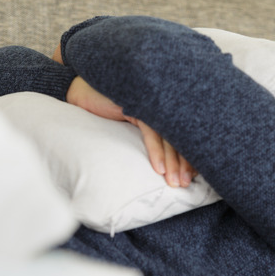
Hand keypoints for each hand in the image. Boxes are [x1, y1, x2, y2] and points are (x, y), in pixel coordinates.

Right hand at [58, 47, 197, 186]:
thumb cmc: (106, 109)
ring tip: (175, 182)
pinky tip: (159, 169)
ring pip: (169, 136)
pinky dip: (156, 151)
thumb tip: (163, 163)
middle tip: (186, 184)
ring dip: (172, 162)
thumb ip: (149, 135)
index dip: (189, 155)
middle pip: (179, 136)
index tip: (193, 176)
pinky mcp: (138, 105)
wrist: (81, 91)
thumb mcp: (130, 125)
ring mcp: (151, 103)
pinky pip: (152, 132)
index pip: (182, 134)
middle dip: (184, 163)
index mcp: (163, 108)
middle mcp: (161, 104)